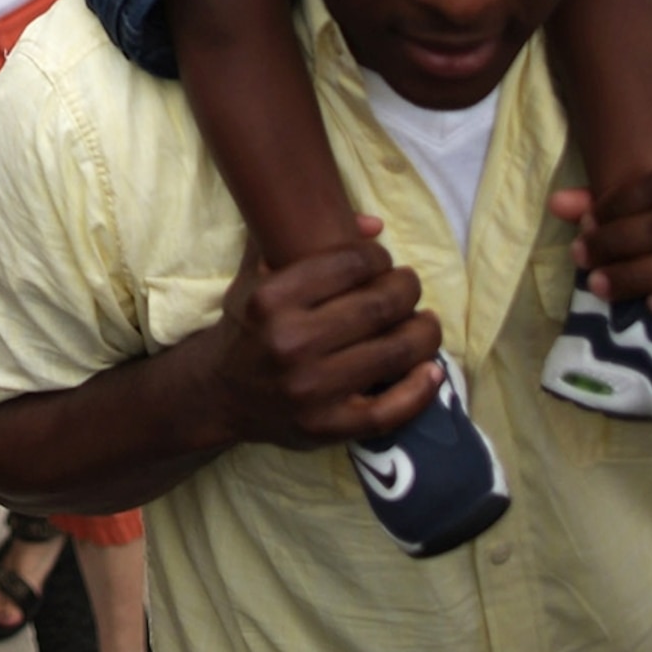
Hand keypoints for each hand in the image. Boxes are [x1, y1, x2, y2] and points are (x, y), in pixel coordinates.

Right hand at [205, 218, 445, 450]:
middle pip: (379, 306)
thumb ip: (300, 241)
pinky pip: (391, 410)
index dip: (378, 258)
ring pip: (395, 352)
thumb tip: (374, 224)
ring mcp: (311, 389)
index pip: (349, 264)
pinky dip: (421, 388)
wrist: (220, 393)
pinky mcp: (328, 426)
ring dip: (425, 332)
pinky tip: (431, 369)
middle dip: (407, 289)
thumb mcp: (257, 275)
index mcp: (270, 300)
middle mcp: (290, 342)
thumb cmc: (246, 326)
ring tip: (425, 322)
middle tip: (408, 287)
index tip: (382, 262)